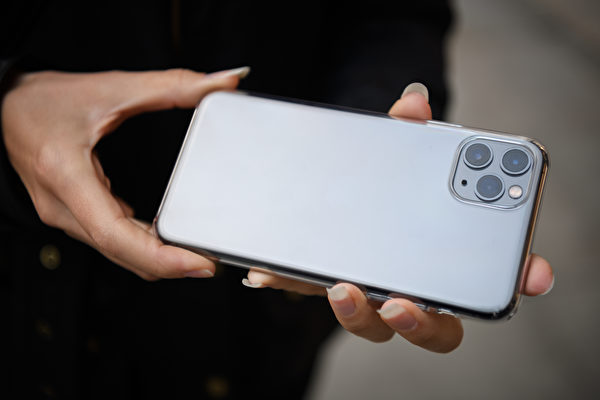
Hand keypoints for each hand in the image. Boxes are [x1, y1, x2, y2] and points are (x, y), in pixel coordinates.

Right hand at [1, 67, 249, 279]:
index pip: (116, 235)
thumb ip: (172, 86)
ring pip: (116, 253)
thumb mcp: (111, 88)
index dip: (161, 257)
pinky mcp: (72, 215)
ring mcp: (63, 216)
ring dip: (157, 260)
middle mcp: (62, 206)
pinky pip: (111, 242)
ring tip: (198, 253)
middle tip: (213, 263)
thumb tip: (224, 82)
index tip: (199, 264)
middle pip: (122, 253)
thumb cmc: (44, 99)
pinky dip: (142, 247)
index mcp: (67, 175)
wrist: (0, 106)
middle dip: (169, 265)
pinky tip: (168, 239)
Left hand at [241, 83, 554, 352]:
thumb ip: (406, 132)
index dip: (504, 287)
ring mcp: (366, 289)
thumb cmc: (389, 179)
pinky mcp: (322, 279)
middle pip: (428, 328)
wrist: (344, 184)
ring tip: (340, 287)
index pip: (478, 288)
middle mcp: (409, 288)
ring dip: (356, 313)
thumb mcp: (398, 153)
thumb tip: (413, 101)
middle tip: (403, 303)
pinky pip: (309, 290)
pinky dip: (287, 281)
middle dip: (418, 322)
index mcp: (439, 264)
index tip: (527, 276)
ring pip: (369, 322)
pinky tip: (265, 271)